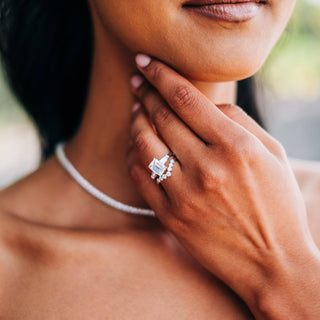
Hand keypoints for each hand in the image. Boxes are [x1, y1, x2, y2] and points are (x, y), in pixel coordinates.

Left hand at [127, 54, 319, 317]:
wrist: (272, 262)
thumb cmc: (277, 205)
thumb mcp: (272, 155)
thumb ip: (240, 122)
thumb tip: (208, 103)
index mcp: (236, 147)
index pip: (186, 98)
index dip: (161, 74)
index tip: (146, 61)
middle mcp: (207, 167)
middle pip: (162, 117)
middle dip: (145, 93)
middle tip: (137, 81)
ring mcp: (184, 194)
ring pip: (144, 144)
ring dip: (136, 120)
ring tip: (135, 109)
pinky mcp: (170, 216)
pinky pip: (140, 176)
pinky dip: (133, 154)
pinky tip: (135, 144)